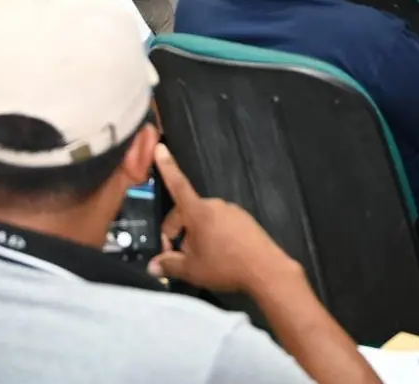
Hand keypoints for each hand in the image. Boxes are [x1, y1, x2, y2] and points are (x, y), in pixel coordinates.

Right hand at [148, 144, 297, 295]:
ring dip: (196, 236)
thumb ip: (168, 265)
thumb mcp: (191, 270)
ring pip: (204, 221)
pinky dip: (214, 237)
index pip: (177, 185)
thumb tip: (153, 266)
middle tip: (177, 255)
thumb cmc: (225, 265)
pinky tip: (219, 256)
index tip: (160, 147)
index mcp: (198, 211)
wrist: (266, 270)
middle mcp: (215, 205)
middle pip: (188, 212)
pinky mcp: (245, 221)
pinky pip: (221, 225)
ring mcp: (232, 211)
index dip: (166, 167)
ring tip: (200, 260)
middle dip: (179, 232)